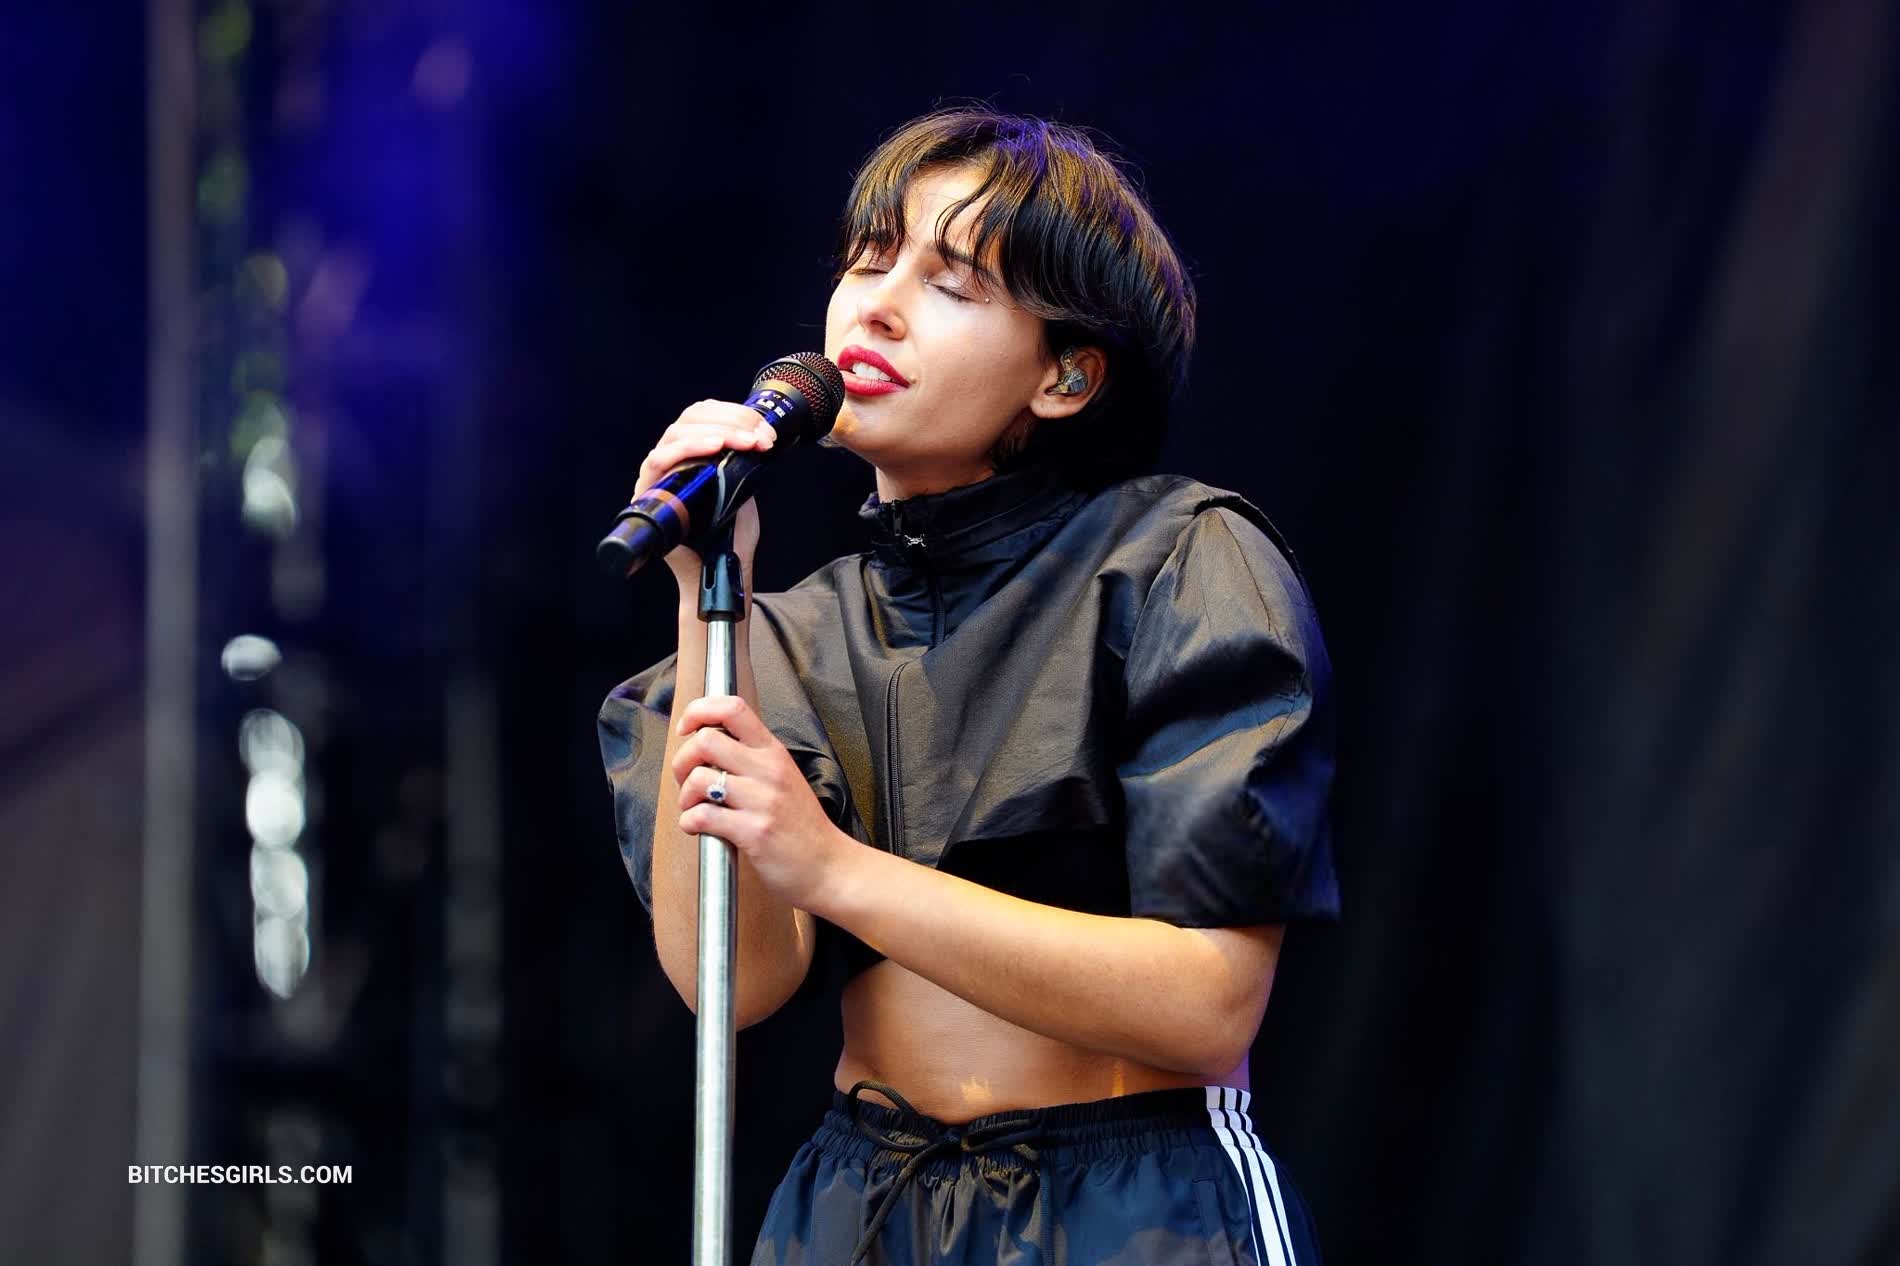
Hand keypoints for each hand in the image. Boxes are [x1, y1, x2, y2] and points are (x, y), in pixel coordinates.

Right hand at [635, 400, 772, 590]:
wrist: (722, 568)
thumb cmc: (731, 533)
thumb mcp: (745, 487)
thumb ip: (745, 460)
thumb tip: (759, 434)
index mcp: (694, 453)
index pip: (704, 414)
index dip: (735, 413)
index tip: (764, 429)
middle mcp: (672, 459)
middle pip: (691, 418)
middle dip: (732, 421)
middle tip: (760, 438)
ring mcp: (658, 474)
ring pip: (677, 432)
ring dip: (717, 432)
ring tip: (746, 442)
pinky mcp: (648, 491)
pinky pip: (659, 459)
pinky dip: (689, 447)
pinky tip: (715, 447)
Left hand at [671, 695, 849, 911]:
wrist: (830, 867)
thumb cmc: (802, 827)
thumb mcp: (784, 779)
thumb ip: (751, 761)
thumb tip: (707, 750)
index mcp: (773, 752)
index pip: (732, 708)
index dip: (699, 711)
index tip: (686, 729)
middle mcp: (769, 770)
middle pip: (705, 740)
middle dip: (682, 761)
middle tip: (687, 781)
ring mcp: (762, 801)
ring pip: (699, 779)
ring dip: (685, 797)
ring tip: (695, 808)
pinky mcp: (753, 832)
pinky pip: (703, 816)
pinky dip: (690, 822)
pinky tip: (699, 828)